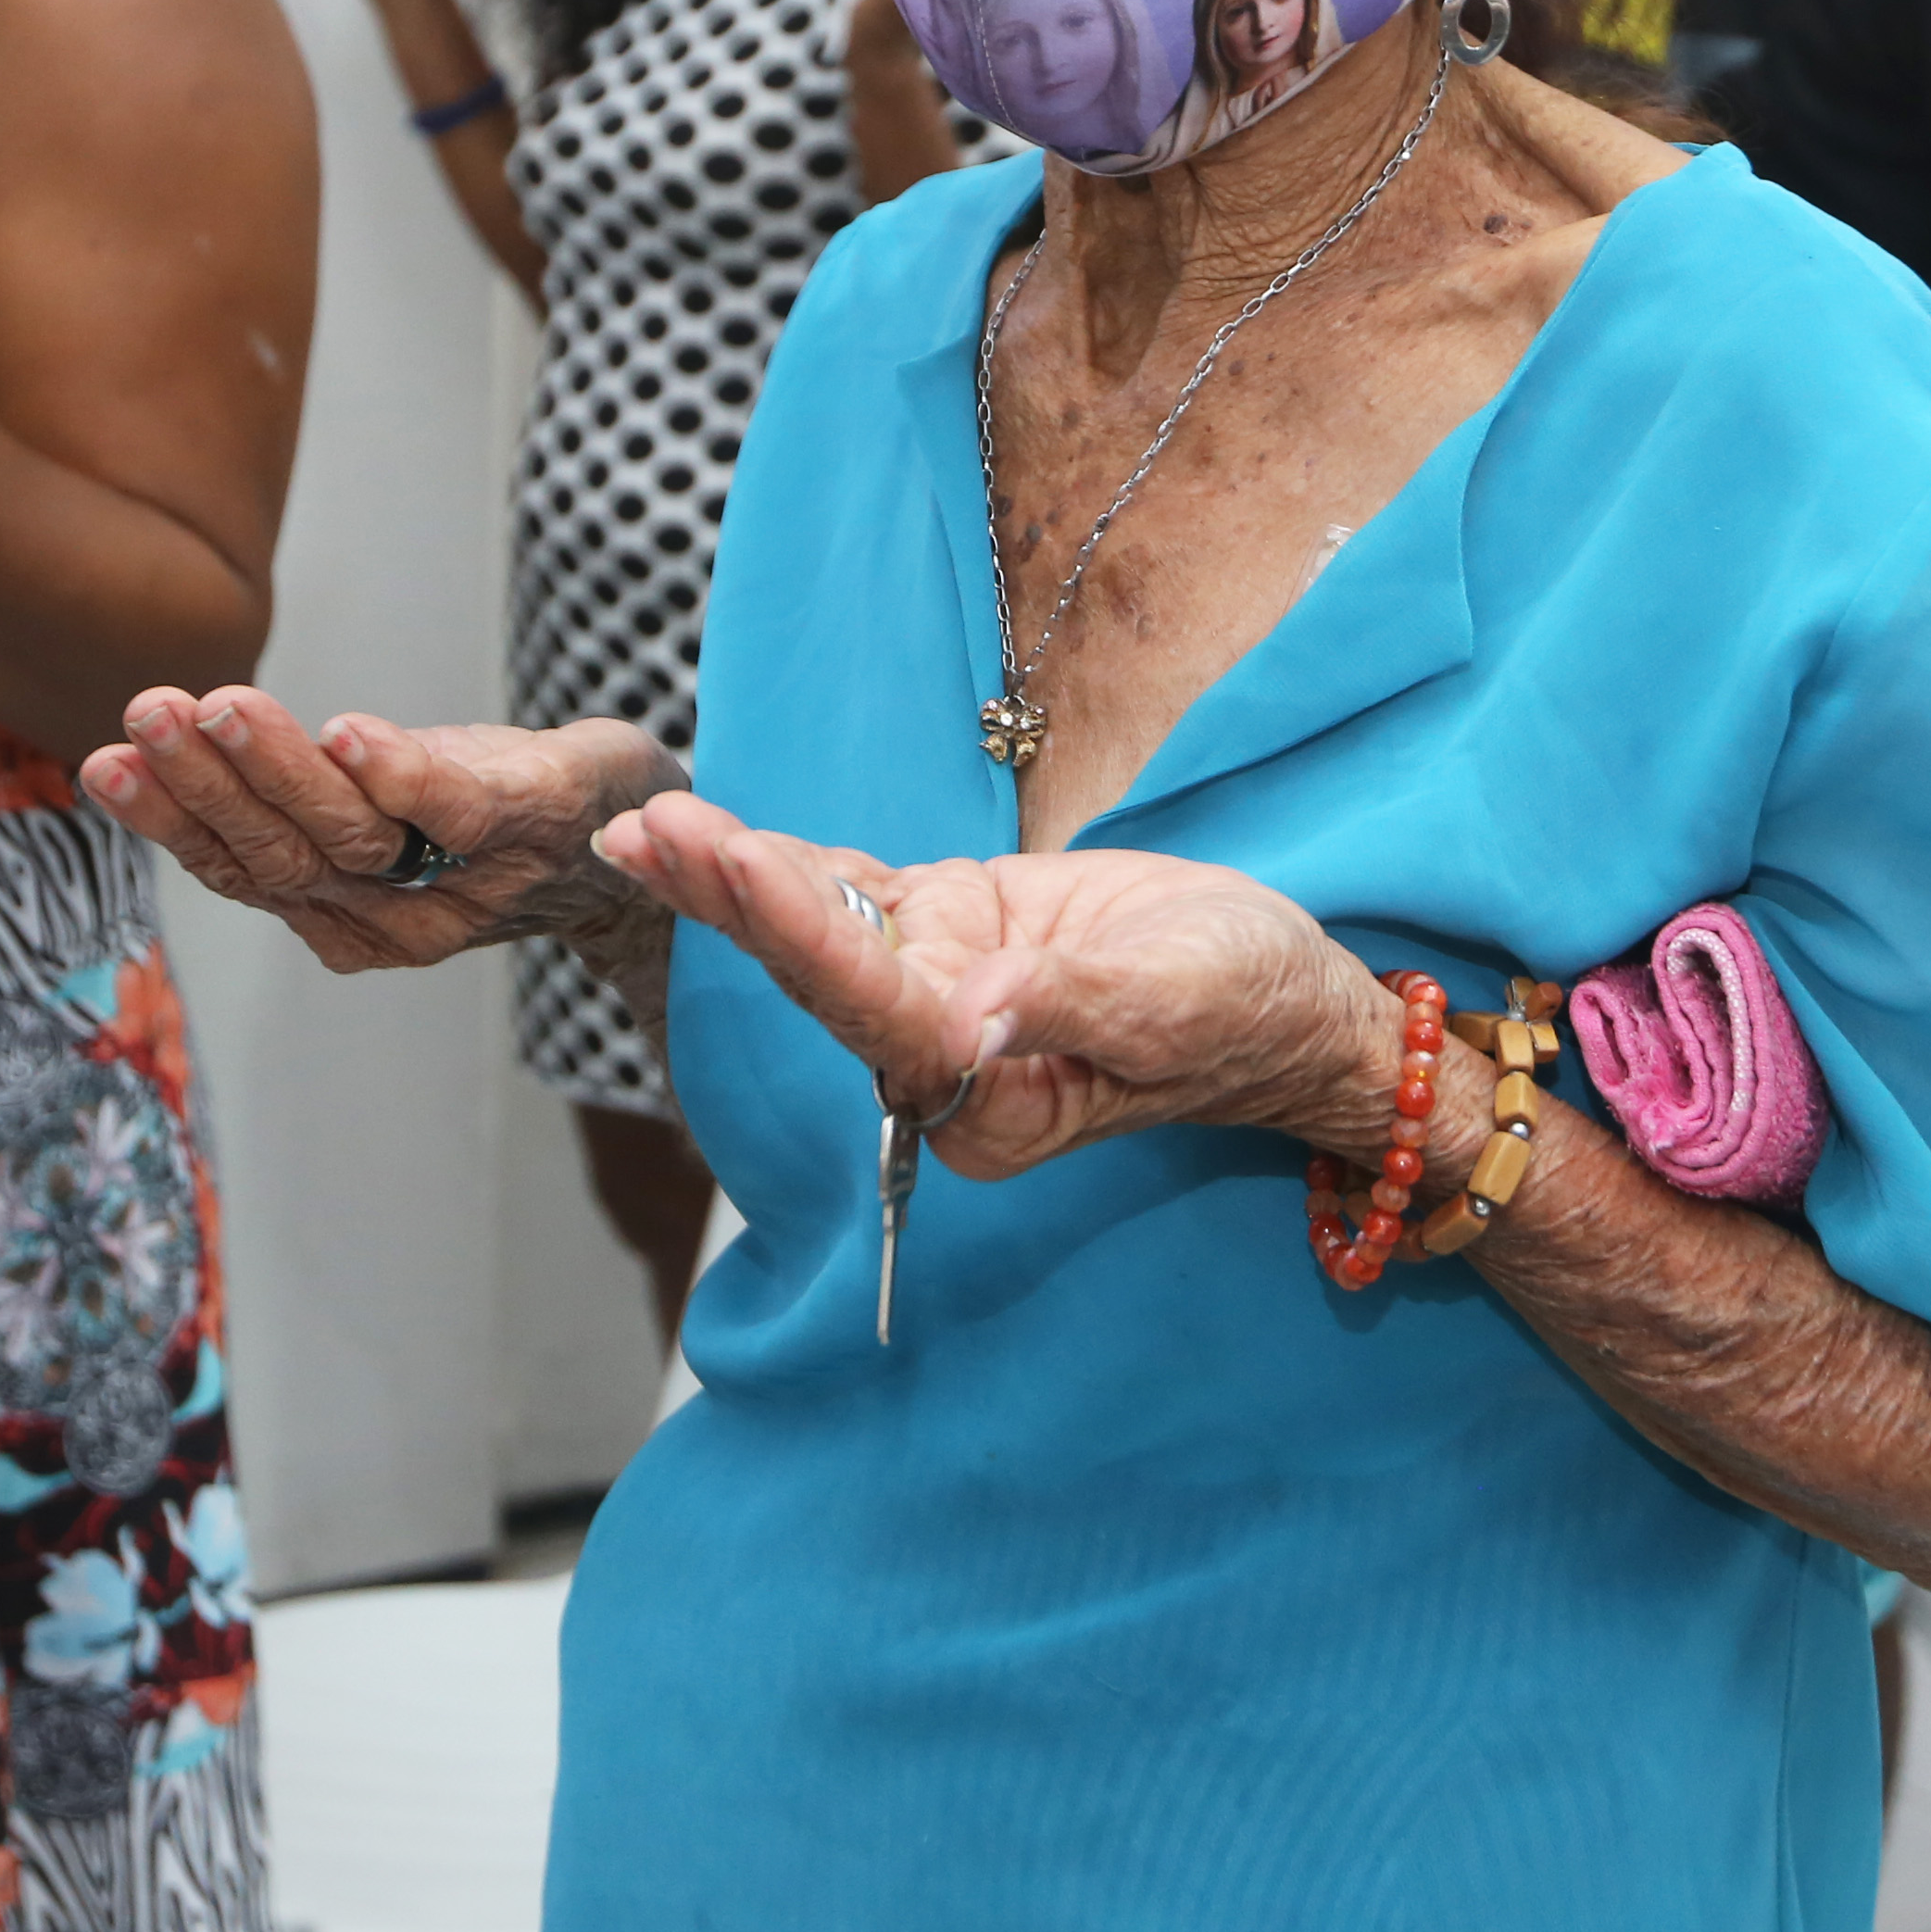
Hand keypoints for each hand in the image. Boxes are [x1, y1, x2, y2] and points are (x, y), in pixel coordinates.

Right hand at [82, 692, 676, 969]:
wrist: (644, 833)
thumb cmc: (494, 808)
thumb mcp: (382, 810)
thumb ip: (293, 803)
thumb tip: (154, 756)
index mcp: (349, 914)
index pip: (243, 871)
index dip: (170, 821)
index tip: (103, 762)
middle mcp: (399, 912)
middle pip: (284, 855)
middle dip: (205, 785)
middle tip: (147, 715)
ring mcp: (467, 873)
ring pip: (353, 832)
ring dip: (278, 768)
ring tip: (217, 705)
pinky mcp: (536, 819)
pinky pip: (459, 809)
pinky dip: (400, 774)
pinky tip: (347, 733)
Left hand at [596, 794, 1419, 1176]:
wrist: (1287, 997)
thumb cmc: (1250, 1012)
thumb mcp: (1181, 1006)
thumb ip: (1077, 1012)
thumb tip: (976, 1023)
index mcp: (990, 1107)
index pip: (881, 1016)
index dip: (806, 937)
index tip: (737, 862)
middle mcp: (941, 1064)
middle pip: (821, 977)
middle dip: (733, 904)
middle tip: (650, 830)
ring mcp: (936, 995)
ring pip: (817, 934)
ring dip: (729, 882)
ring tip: (643, 824)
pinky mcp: (947, 936)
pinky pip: (851, 896)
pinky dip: (778, 865)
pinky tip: (701, 839)